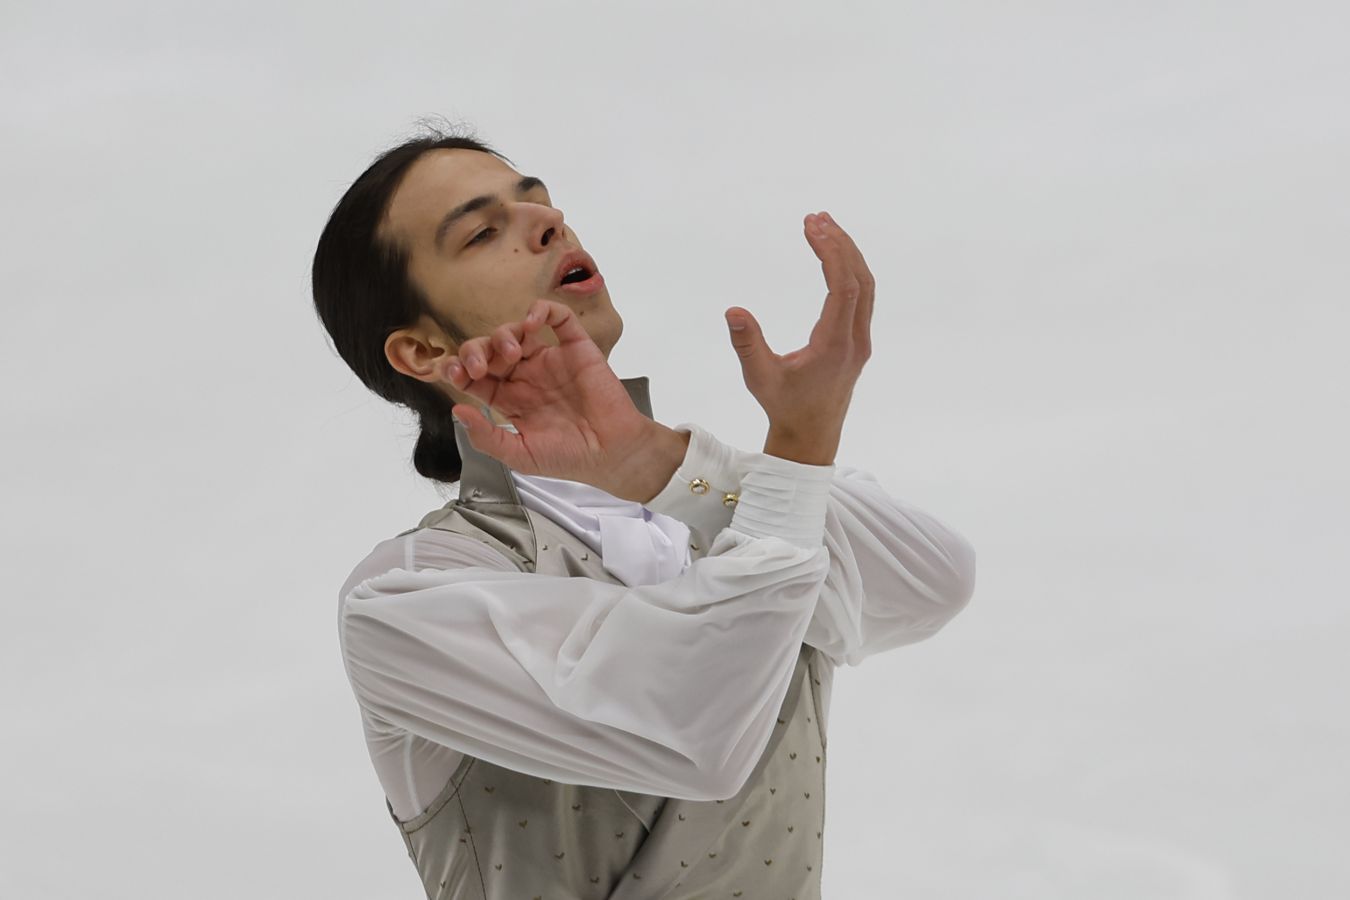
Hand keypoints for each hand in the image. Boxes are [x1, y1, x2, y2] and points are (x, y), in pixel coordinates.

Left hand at [440, 299, 687, 501]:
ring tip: (510, 352)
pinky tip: (532, 322)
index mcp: (510, 400)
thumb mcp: (519, 456)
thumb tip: (457, 409)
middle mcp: (527, 377)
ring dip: (503, 334)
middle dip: (476, 351)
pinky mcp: (576, 348)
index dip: (459, 369)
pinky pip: (558, 318)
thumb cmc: (569, 458)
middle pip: (489, 350)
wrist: (612, 453)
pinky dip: (541, 311)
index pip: (475, 377)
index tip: (453, 372)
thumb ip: (487, 437)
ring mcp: (551, 360)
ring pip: (516, 331)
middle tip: (478, 366)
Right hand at [723, 211, 873, 464]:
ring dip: (847, 254)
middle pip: (861, 279)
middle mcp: (855, 340)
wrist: (810, 437)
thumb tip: (734, 310)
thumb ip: (747, 344)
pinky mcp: (857, 341)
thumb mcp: (758, 378)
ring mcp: (860, 340)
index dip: (831, 253)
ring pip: (866, 286)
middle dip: (840, 244)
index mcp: (835, 346)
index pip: (844, 288)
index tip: (811, 227)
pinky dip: (850, 270)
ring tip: (823, 226)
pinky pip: (862, 296)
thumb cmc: (783, 407)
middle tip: (815, 217)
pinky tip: (833, 256)